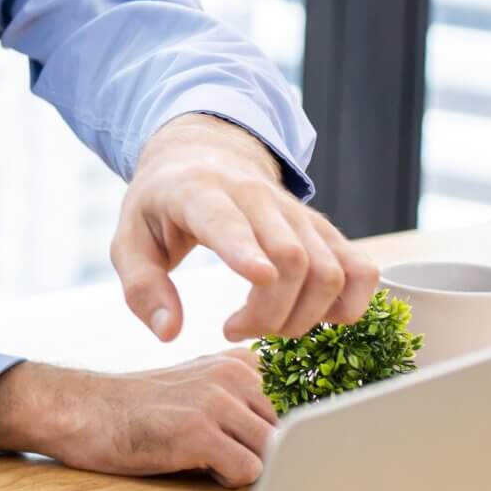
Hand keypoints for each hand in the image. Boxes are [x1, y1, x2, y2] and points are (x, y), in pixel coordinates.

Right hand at [0, 350, 278, 486]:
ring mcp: (217, 400)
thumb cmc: (144, 411)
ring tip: (204, 456)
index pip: (301, 404)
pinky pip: (249, 471)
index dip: (285, 433)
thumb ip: (248, 402)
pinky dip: (225, 479)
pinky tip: (193, 464)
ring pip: (275, 453)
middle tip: (218, 450)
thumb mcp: (201, 388)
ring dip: (244, 466)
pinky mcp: (199, 430)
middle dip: (263, 452)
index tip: (259, 439)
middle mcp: (234, 374)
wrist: (83, 410)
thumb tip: (303, 441)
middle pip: (290, 433)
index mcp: (240, 362)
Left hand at [114, 115, 375, 343]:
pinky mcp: (324, 229)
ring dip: (305, 317)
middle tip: (235, 329)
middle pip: (292, 258)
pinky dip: (350, 305)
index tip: (259, 278)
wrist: (203, 157)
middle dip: (271, 313)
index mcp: (200, 193)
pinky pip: (361, 269)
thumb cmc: (162, 206)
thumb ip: (142, 288)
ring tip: (265, 324)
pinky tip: (316, 317)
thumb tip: (169, 333)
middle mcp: (258, 196)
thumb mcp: (129, 241)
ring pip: (329, 271)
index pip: (229, 221)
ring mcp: (298, 212)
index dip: (247, 250)